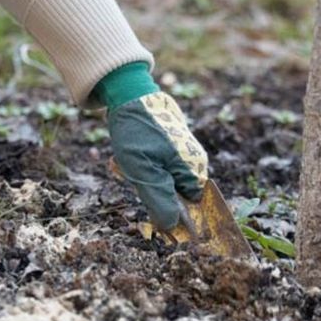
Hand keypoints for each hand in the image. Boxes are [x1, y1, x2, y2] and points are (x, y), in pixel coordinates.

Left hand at [108, 91, 207, 229]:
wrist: (128, 94)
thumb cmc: (136, 133)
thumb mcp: (144, 172)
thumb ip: (159, 200)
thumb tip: (171, 227)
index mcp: (194, 169)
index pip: (188, 206)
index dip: (167, 206)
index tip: (146, 194)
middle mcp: (193, 161)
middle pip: (172, 192)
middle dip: (149, 187)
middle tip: (131, 172)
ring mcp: (182, 151)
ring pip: (160, 179)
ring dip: (139, 175)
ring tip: (125, 160)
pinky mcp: (169, 144)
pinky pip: (154, 165)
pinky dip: (139, 164)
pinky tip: (127, 154)